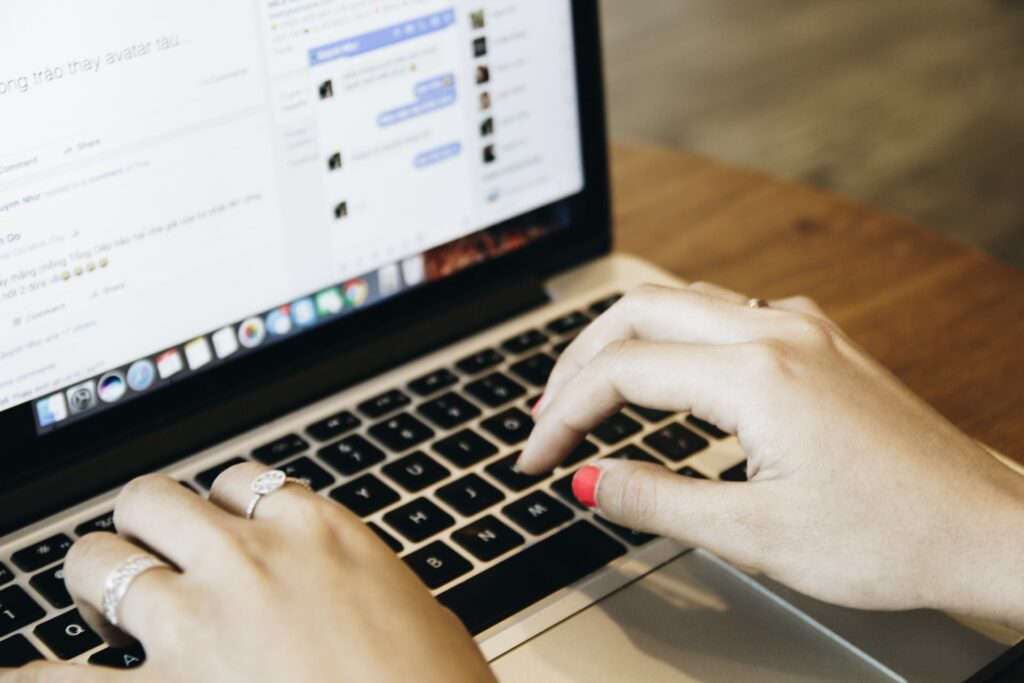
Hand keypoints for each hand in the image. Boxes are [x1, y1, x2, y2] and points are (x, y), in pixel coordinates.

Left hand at [1, 463, 494, 682]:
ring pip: (101, 560)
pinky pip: (61, 681)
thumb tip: (363, 596)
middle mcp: (249, 560)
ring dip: (96, 579)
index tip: (218, 528)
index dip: (220, 506)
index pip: (240, 482)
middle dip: (144, 526)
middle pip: (154, 500)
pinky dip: (29, 680)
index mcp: (319, 533)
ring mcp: (198, 622)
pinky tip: (16, 678)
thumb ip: (371, 588)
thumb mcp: (424, 617)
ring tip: (101, 606)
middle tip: (149, 558)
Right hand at [518, 282, 1023, 628]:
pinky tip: (666, 375)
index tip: (538, 458)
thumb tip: (589, 480)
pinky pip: (724, 311)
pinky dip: (673, 337)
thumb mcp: (755, 536)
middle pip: (640, 310)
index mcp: (757, 374)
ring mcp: (802, 328)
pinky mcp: (818, 341)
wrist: (987, 531)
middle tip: (546, 417)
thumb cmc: (893, 536)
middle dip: (577, 361)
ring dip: (624, 340)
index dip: (563, 414)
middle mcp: (778, 330)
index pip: (622, 370)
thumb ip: (656, 500)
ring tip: (589, 391)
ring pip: (681, 301)